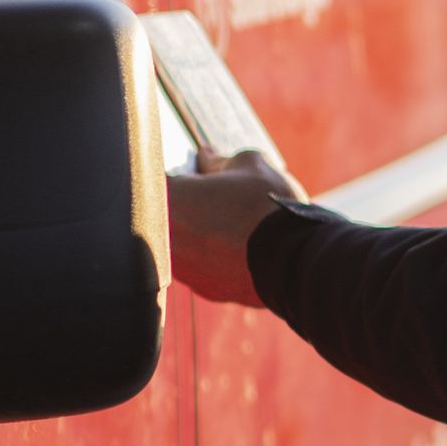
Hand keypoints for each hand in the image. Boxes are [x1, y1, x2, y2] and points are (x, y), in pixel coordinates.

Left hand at [167, 149, 303, 307]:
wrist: (297, 259)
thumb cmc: (267, 205)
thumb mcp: (249, 165)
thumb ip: (219, 160)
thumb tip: (207, 157)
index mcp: (167, 198)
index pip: (149, 176)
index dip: (166, 168)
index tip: (185, 168)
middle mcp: (164, 238)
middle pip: (162, 214)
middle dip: (183, 201)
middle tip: (210, 192)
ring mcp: (182, 268)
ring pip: (182, 243)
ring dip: (197, 231)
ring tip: (230, 222)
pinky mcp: (203, 288)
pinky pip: (202, 266)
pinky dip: (214, 256)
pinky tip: (239, 247)